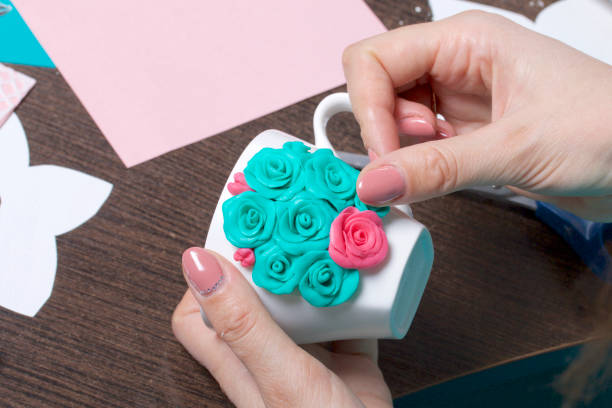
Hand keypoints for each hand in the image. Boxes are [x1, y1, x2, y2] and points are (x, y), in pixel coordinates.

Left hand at [172, 247, 392, 406]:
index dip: (204, 274)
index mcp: (237, 358)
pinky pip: (347, 312)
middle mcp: (267, 351)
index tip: (229, 238)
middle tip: (282, 219)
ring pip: (299, 298)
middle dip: (266, 257)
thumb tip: (195, 262)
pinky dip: (355, 290)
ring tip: (325, 232)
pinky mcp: (347, 355)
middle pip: (252, 294)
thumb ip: (242, 323)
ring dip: (312, 268)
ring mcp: (308, 352)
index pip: (197, 310)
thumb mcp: (279, 376)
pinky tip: (365, 270)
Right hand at [343, 11, 611, 221]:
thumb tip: (374, 182)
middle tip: (405, 167)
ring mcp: (457, 101)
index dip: (370, 108)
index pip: (374, 60)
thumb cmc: (608, 128)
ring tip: (435, 171)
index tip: (386, 155)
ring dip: (398, 153)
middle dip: (382, 131)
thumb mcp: (517, 147)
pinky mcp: (463, 134)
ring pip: (391, 120)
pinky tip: (440, 178)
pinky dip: (414, 168)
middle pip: (376, 88)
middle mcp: (455, 65)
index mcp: (465, 41)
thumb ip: (438, 167)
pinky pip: (414, 146)